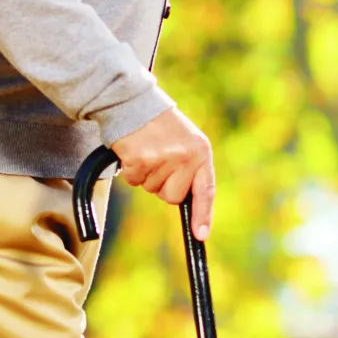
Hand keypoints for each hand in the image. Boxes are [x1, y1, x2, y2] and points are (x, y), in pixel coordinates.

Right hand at [110, 107, 214, 239]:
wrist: (134, 103)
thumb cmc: (161, 126)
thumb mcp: (187, 142)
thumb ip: (192, 168)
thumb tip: (188, 202)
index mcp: (201, 152)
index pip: (206, 190)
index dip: (204, 214)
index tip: (201, 234)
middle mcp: (186, 157)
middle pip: (173, 196)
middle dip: (163, 186)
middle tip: (159, 160)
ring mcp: (164, 160)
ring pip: (152, 190)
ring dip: (146, 175)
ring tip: (147, 151)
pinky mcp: (141, 161)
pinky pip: (135, 182)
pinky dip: (131, 171)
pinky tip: (134, 152)